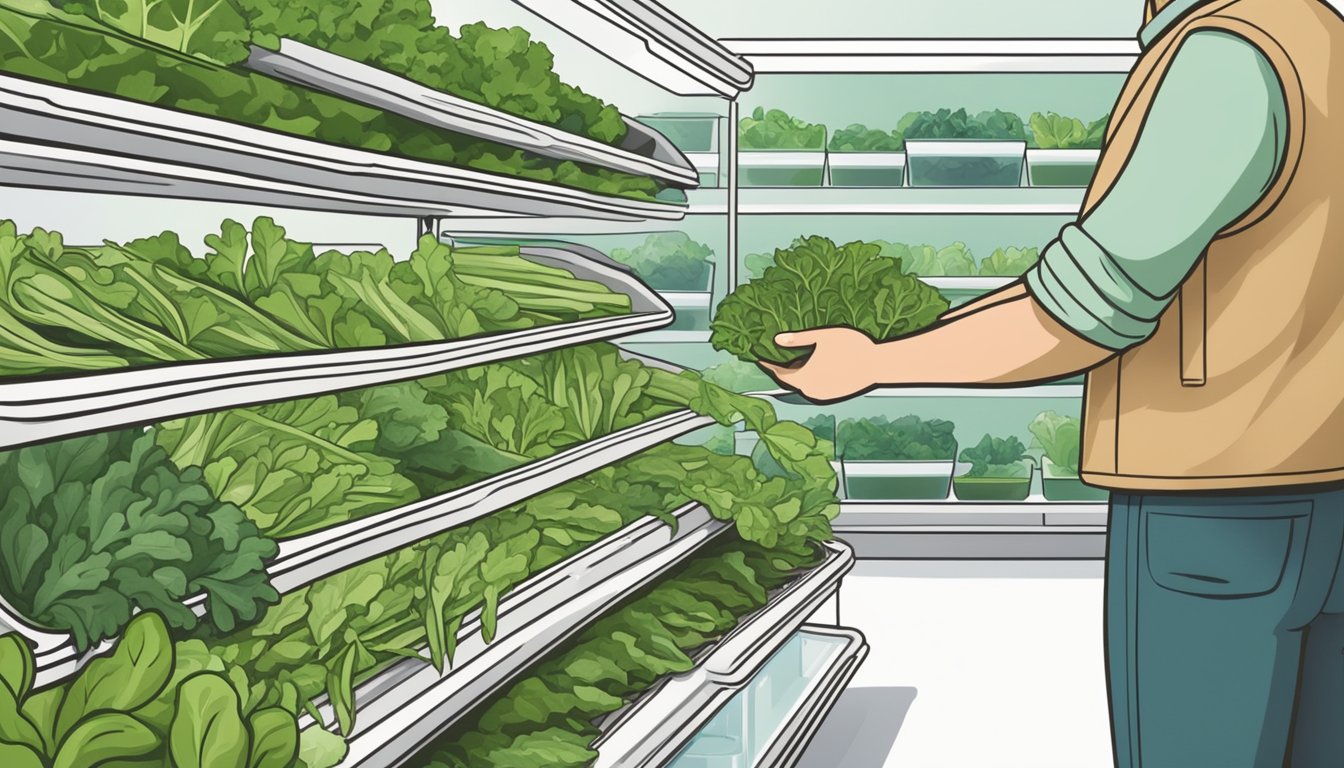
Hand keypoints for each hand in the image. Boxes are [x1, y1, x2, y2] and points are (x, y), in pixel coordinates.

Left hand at [757, 327, 879, 401]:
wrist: (878, 363)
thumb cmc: (853, 348)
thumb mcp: (822, 336)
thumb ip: (798, 339)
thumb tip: (777, 340)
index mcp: (804, 377)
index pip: (778, 373)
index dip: (768, 364)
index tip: (760, 357)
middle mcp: (811, 390)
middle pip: (790, 379)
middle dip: (783, 366)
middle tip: (778, 353)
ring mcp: (822, 394)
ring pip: (804, 382)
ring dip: (799, 371)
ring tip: (799, 355)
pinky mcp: (833, 394)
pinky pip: (815, 385)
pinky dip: (811, 376)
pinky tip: (817, 363)